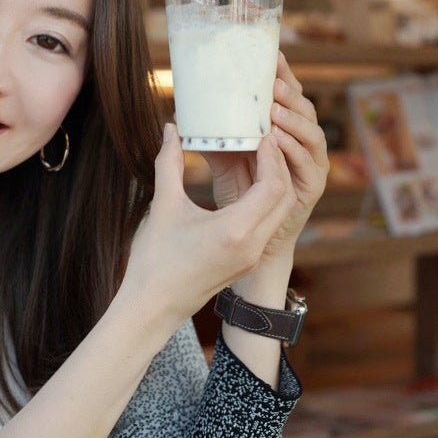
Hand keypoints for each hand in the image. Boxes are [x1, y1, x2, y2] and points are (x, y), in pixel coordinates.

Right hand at [120, 124, 295, 325]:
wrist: (153, 308)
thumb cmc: (154, 261)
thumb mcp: (163, 207)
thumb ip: (169, 163)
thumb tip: (170, 129)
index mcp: (236, 231)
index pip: (273, 185)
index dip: (271, 157)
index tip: (261, 134)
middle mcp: (252, 245)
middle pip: (284, 197)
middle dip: (277, 166)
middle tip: (263, 139)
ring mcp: (252, 255)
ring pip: (278, 212)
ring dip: (274, 183)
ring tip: (257, 157)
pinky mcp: (246, 260)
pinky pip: (267, 225)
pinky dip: (264, 201)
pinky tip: (246, 184)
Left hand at [201, 52, 329, 261]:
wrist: (253, 246)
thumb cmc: (238, 199)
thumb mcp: (222, 163)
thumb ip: (210, 141)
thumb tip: (179, 120)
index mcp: (283, 135)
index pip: (288, 99)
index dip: (284, 77)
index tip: (271, 56)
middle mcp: (301, 147)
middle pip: (305, 110)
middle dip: (291, 92)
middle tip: (272, 78)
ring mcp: (310, 168)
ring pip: (312, 135)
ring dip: (294, 119)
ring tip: (273, 107)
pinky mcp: (312, 189)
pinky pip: (310, 165)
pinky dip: (296, 150)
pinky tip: (279, 139)